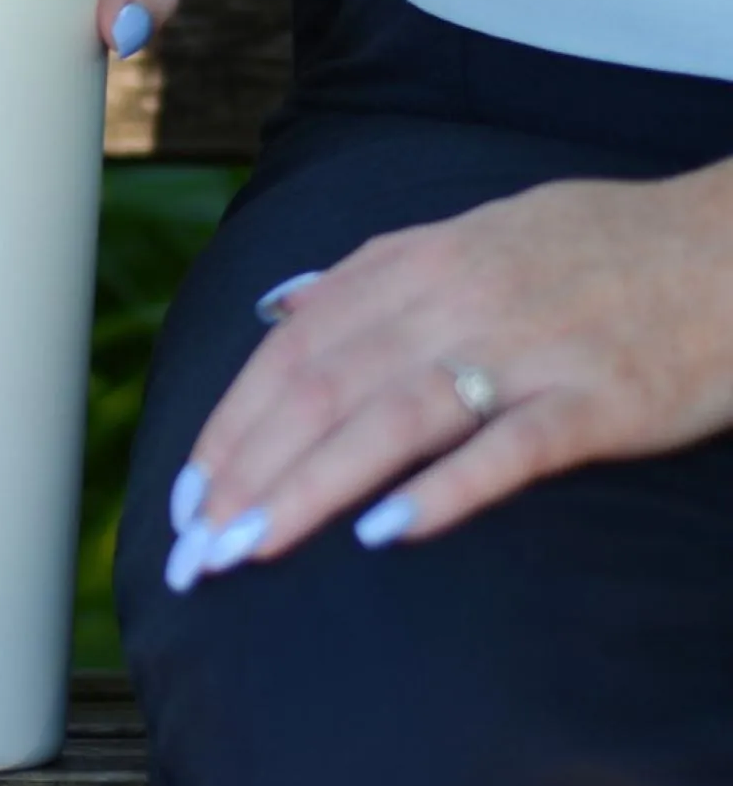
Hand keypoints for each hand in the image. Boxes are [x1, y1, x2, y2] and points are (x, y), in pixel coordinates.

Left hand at [168, 168, 732, 586]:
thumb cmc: (597, 247)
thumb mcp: (469, 234)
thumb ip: (369, 274)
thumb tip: (278, 308)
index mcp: (414, 264)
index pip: (292, 351)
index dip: (231, 425)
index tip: (184, 496)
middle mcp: (456, 299)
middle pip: (323, 389)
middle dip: (246, 474)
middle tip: (193, 551)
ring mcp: (529, 348)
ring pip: (391, 419)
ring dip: (309, 487)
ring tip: (247, 549)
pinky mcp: (602, 399)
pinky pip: (511, 447)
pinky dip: (443, 489)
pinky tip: (384, 534)